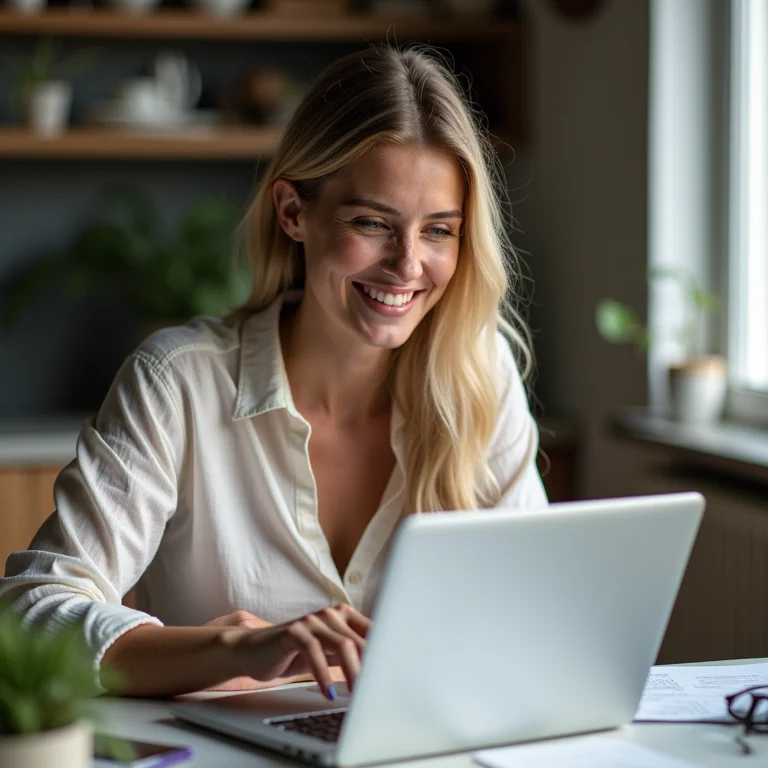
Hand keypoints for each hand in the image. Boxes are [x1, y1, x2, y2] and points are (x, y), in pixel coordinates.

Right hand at [218, 604, 370, 699]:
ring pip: (342, 644)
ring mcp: (312, 620)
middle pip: (360, 640)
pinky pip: (314, 651)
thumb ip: (352, 655)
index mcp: (344, 616)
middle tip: (379, 690)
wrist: (256, 651)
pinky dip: (323, 673)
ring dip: (352, 672)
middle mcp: (331, 613)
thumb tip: (380, 671)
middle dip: (371, 667)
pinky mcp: (294, 630)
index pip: (372, 632)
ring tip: (358, 694)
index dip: (384, 652)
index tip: (394, 674)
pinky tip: (328, 691)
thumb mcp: (329, 654)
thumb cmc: (297, 653)